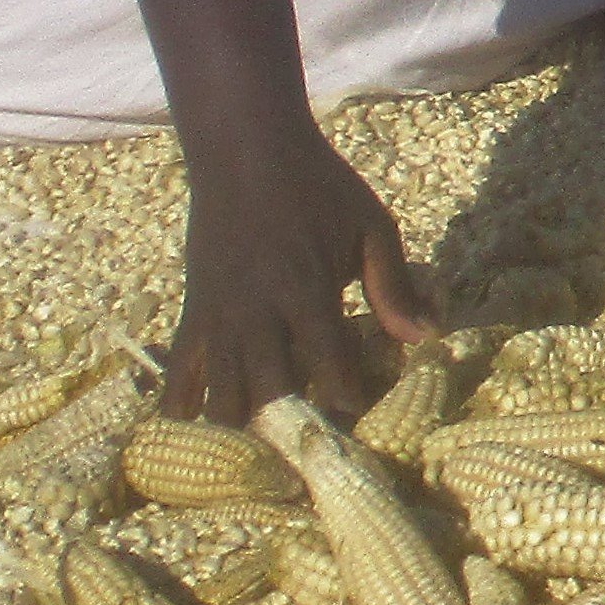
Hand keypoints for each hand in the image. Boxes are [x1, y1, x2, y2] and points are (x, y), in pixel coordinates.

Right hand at [165, 119, 436, 424]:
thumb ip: (394, 285)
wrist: (245, 148)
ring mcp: (219, 315)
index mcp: (307, 292)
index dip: (348, 402)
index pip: (331, 368)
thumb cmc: (317, 185)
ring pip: (221, 393)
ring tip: (263, 456)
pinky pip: (180, 371)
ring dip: (242, 427)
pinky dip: (183, 405)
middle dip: (294, 429)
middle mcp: (258, 312)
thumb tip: (425, 337)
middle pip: (270, 394)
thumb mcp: (370, 225)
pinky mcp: (193, 311)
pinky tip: (191, 433)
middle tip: (314, 453)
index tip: (364, 423)